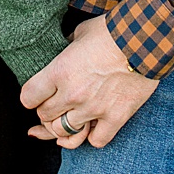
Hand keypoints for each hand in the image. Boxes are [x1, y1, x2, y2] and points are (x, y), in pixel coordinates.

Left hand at [21, 14, 158, 148]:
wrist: (144, 40)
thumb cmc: (110, 32)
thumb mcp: (79, 34)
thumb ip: (66, 49)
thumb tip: (63, 52)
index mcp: (59, 71)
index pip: (29, 97)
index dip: (30, 97)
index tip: (34, 96)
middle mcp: (72, 94)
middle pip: (45, 116)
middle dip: (45, 113)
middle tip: (51, 108)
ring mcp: (94, 109)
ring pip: (65, 133)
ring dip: (63, 128)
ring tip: (65, 122)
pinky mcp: (116, 117)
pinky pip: (96, 141)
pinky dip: (91, 137)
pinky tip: (90, 129)